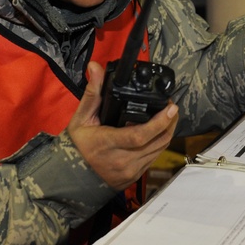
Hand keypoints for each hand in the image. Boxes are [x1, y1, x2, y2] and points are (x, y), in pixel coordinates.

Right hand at [66, 61, 178, 189]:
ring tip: (169, 116)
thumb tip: (96, 67)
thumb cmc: (78, 144)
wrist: (72, 175)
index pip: (140, 135)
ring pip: (159, 150)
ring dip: (168, 132)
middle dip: (170, 123)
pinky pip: (154, 158)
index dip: (159, 122)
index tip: (170, 107)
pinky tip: (159, 132)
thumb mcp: (81, 117)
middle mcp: (122, 160)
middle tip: (172, 107)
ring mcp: (130, 170)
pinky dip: (159, 144)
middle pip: (156, 142)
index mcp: (108, 144)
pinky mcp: (135, 176)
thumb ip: (93, 92)